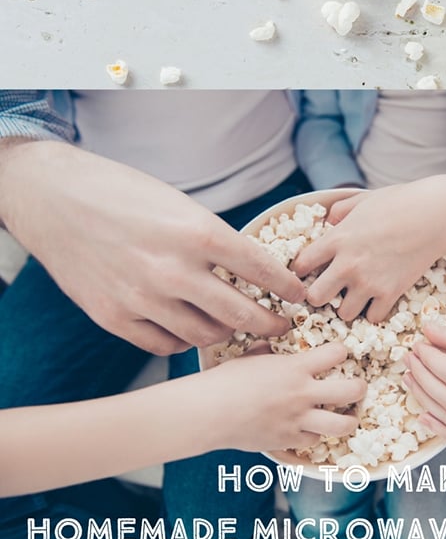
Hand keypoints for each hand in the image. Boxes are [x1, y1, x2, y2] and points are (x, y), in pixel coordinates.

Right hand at [0, 142, 305, 354]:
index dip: (288, 288)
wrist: (52, 199)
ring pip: (205, 336)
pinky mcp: (115, 318)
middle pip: (241, 314)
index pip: (262, 270)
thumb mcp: (178, 204)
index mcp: (197, 232)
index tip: (300, 296)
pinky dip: (183, 341)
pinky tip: (189, 329)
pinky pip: (165, 345)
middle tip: (281, 325)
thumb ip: (212, 240)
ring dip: (228, 335)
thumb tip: (250, 270)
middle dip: (270, 322)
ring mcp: (143, 299)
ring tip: (236, 328)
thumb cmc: (119, 194)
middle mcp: (174, 270)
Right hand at [203, 342, 365, 451]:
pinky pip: (313, 441)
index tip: (339, 354)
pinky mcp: (288, 440)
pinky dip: (314, 436)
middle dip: (360, 388)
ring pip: (342, 424)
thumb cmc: (224, 381)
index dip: (341, 352)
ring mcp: (298, 419)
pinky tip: (310, 430)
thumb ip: (266, 353)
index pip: (336, 354)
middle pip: (352, 391)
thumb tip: (267, 346)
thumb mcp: (248, 358)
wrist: (209, 412)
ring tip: (346, 416)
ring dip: (348, 420)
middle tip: (357, 387)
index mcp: (295, 368)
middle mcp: (303, 393)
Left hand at [292, 173, 445, 323]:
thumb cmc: (399, 202)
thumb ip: (339, 211)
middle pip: (315, 298)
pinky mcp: (390, 294)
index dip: (302, 270)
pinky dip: (374, 312)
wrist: (435, 215)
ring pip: (343, 314)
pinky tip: (377, 300)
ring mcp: (369, 282)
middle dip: (319, 296)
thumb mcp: (361, 199)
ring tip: (356, 296)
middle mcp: (347, 265)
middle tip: (330, 290)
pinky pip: (372, 317)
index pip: (300, 265)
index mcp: (336, 239)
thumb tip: (328, 221)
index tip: (311, 271)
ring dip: (347, 307)